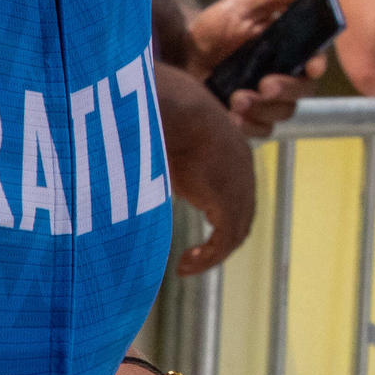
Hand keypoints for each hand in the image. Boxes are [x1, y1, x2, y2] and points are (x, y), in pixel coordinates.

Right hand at [156, 65, 256, 274]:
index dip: (222, 214)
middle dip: (220, 239)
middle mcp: (243, 171)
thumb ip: (163, 154)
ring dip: (212, 254)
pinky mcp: (227, 201)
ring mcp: (239, 186)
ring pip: (235, 232)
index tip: (200, 226)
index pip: (238, 191)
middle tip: (192, 257)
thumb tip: (131, 162)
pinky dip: (208, 258)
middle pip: (242, 215)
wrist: (174, 107)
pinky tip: (183, 267)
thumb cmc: (160, 114)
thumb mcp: (167, 136)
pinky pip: (224, 241)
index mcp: (233, 152)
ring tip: (185, 266)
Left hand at [182, 0, 328, 134]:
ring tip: (236, 99)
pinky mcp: (248, 118)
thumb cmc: (214, 27)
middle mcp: (285, 75)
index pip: (315, 59)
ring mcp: (267, 100)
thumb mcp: (242, 7)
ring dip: (264, 109)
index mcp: (289, 49)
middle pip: (303, 91)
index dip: (318, 65)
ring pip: (283, 113)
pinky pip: (262, 131)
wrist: (180, 54)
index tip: (311, 68)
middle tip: (264, 86)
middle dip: (287, 90)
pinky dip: (250, 127)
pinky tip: (232, 118)